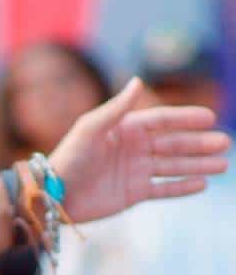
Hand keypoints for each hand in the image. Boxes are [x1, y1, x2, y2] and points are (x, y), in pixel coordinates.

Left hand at [50, 77, 229, 222]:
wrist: (55, 194)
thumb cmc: (69, 157)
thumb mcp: (91, 128)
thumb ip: (117, 107)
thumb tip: (138, 80)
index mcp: (124, 129)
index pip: (161, 121)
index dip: (185, 118)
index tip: (210, 118)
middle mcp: (132, 149)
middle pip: (173, 143)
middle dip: (199, 143)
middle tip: (224, 143)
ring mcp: (134, 172)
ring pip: (173, 166)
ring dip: (198, 164)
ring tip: (222, 164)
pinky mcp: (133, 194)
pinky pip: (164, 189)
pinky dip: (182, 186)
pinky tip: (202, 184)